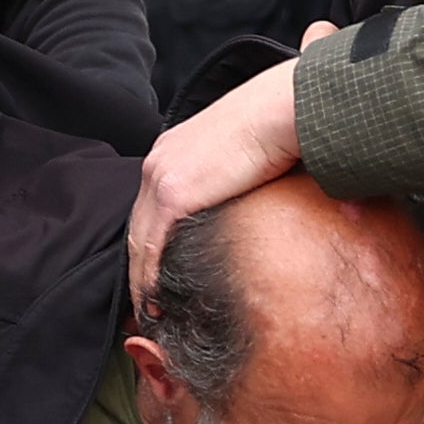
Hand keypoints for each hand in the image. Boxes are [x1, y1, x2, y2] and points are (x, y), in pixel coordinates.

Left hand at [126, 56, 305, 306]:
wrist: (283, 111)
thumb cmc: (282, 125)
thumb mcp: (249, 151)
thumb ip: (238, 177)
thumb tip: (255, 201)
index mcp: (174, 149)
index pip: (153, 206)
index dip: (151, 242)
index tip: (157, 269)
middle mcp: (159, 162)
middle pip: (139, 225)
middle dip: (139, 265)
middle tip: (145, 301)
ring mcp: (161, 178)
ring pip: (139, 241)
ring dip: (141, 279)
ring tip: (149, 312)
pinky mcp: (173, 195)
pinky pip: (151, 248)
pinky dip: (149, 278)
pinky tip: (155, 302)